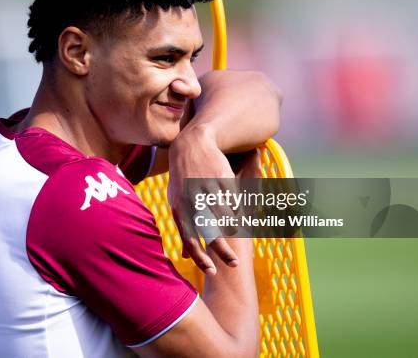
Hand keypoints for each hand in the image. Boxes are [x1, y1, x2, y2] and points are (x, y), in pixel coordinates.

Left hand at [168, 127, 260, 274]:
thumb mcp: (177, 202)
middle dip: (223, 252)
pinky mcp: (222, 179)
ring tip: (237, 233)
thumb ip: (184, 229)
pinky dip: (238, 210)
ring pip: (226, 218)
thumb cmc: (182, 180)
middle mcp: (192, 201)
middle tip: (234, 264)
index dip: (201, 259)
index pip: (189, 240)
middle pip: (210, 233)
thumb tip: (185, 258)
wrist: (190, 146)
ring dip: (233, 229)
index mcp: (179, 209)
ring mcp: (208, 190)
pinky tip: (239, 213)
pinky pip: (233, 202)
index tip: (213, 272)